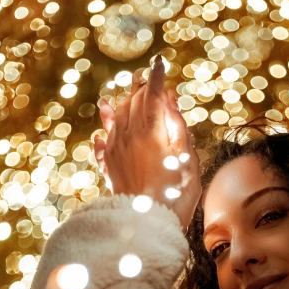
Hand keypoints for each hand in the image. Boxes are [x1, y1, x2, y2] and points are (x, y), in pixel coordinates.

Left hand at [94, 57, 201, 234]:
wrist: (147, 224)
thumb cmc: (175, 194)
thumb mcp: (188, 159)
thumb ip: (178, 127)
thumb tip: (169, 101)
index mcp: (150, 129)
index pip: (153, 92)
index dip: (157, 76)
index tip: (160, 64)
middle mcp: (128, 134)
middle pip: (133, 102)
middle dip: (141, 88)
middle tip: (146, 78)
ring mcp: (116, 150)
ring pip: (116, 118)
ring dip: (122, 104)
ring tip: (123, 95)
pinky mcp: (109, 168)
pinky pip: (103, 144)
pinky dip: (104, 131)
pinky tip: (100, 130)